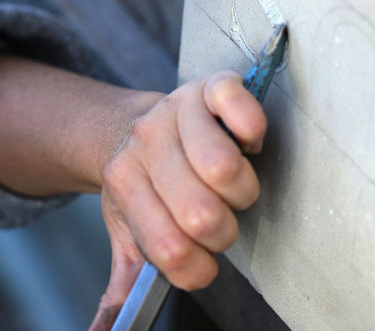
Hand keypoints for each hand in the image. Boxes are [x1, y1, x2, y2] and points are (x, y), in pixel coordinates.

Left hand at [90, 71, 266, 329]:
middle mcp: (146, 145)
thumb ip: (123, 286)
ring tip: (229, 182)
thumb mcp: (127, 233)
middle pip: (202, 215)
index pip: (171, 251)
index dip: (200, 266)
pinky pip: (238, 108)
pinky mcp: (208, 87)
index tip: (202, 252)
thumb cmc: (141, 185)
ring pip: (224, 171)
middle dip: (222, 228)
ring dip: (241, 190)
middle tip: (216, 213)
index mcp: (124, 185)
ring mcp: (176, 112)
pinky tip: (244, 140)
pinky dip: (251, 130)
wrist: (132, 125)